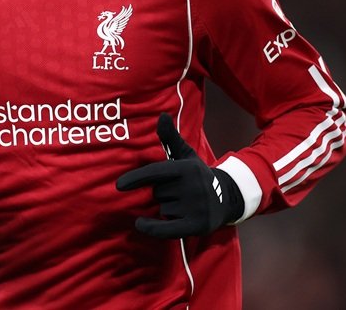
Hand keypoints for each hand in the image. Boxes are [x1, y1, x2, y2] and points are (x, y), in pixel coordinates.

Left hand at [116, 113, 242, 238]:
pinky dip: (152, 228)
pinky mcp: (197, 225)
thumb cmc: (197, 175)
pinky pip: (167, 229)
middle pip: (157, 193)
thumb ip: (170, 138)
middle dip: (163, 193)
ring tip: (185, 204)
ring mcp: (196, 207)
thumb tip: (161, 116)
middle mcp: (192, 187)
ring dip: (167, 209)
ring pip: (162, 210)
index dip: (137, 179)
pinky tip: (140, 224)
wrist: (227, 198)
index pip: (156, 173)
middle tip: (180, 191)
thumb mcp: (185, 155)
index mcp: (186, 169)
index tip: (119, 185)